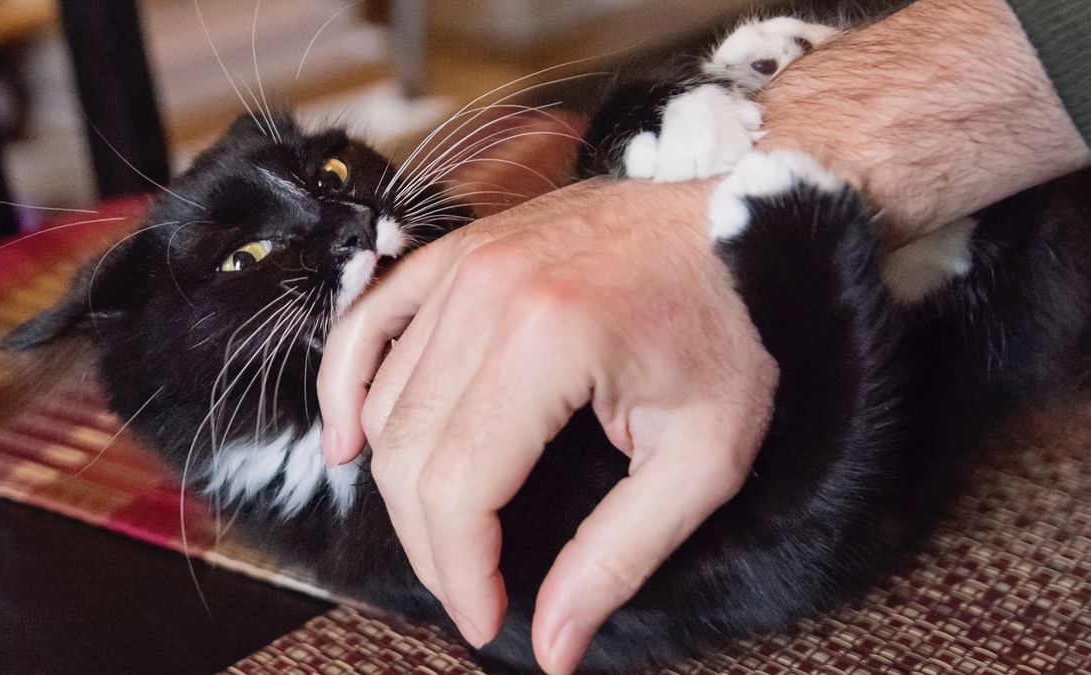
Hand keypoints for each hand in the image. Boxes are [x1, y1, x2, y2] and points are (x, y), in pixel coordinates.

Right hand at [317, 177, 777, 672]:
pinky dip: (346, 386)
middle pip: (407, 451)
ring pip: (383, 397)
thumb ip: (619, 555)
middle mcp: (488, 291)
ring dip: (397, 482)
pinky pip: (368, 322)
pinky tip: (348, 440)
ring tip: (439, 536)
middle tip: (472, 587)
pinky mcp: (459, 251)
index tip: (488, 619)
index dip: (459, 573)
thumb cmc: (735, 331)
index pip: (456, 488)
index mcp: (550, 339)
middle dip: (430, 543)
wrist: (745, 222)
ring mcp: (465, 262)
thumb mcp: (704, 457)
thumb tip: (553, 644)